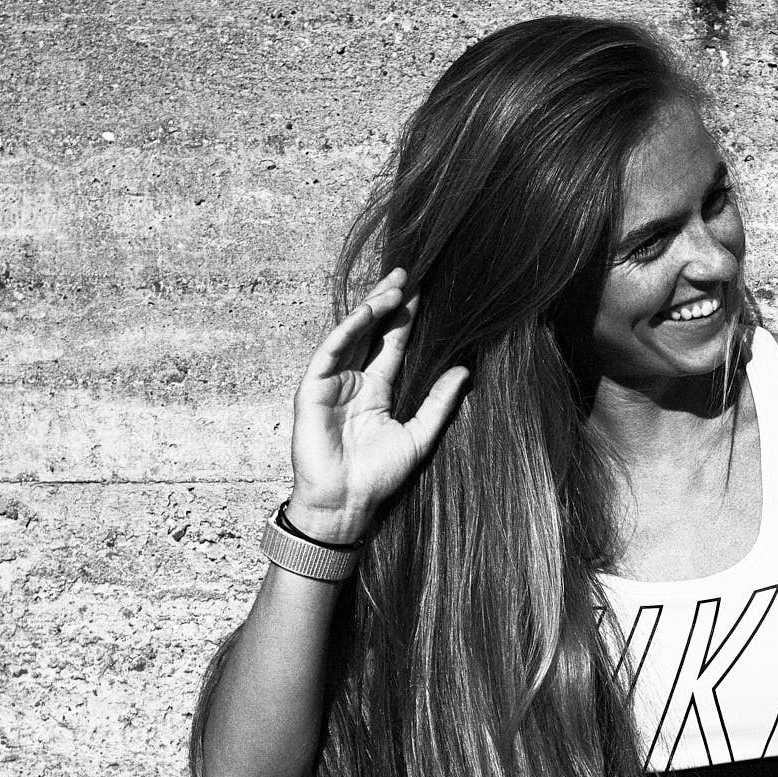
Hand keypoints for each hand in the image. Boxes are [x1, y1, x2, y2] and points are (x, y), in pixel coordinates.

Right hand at [287, 265, 469, 541]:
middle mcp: (354, 382)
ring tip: (393, 286)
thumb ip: (440, 402)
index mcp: (378, 391)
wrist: (347, 503)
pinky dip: (347, 330)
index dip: (406, 319)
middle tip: (406, 273)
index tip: (422, 291)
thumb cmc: (379, 478)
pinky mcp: (312, 389)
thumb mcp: (420, 435)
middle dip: (387, 302)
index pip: (393, 345)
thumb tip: (466, 371)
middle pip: (372, 332)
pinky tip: (366, 312)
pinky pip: (330, 352)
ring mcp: (331, 383)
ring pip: (351, 335)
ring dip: (370, 308)